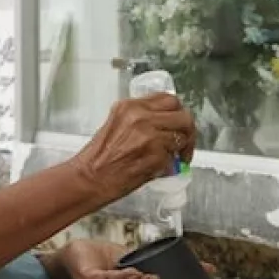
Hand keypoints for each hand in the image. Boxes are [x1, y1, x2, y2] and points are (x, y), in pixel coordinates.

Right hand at [71, 94, 195, 204]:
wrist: (89, 178)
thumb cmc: (99, 157)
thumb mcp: (117, 124)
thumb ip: (140, 118)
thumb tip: (164, 122)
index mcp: (131, 107)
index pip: (169, 100)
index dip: (178, 112)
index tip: (179, 122)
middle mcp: (141, 118)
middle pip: (183, 116)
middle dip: (188, 130)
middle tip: (185, 142)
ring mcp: (150, 137)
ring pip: (182, 137)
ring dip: (182, 149)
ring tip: (175, 158)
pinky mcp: (156, 157)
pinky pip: (174, 158)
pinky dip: (171, 165)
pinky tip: (159, 169)